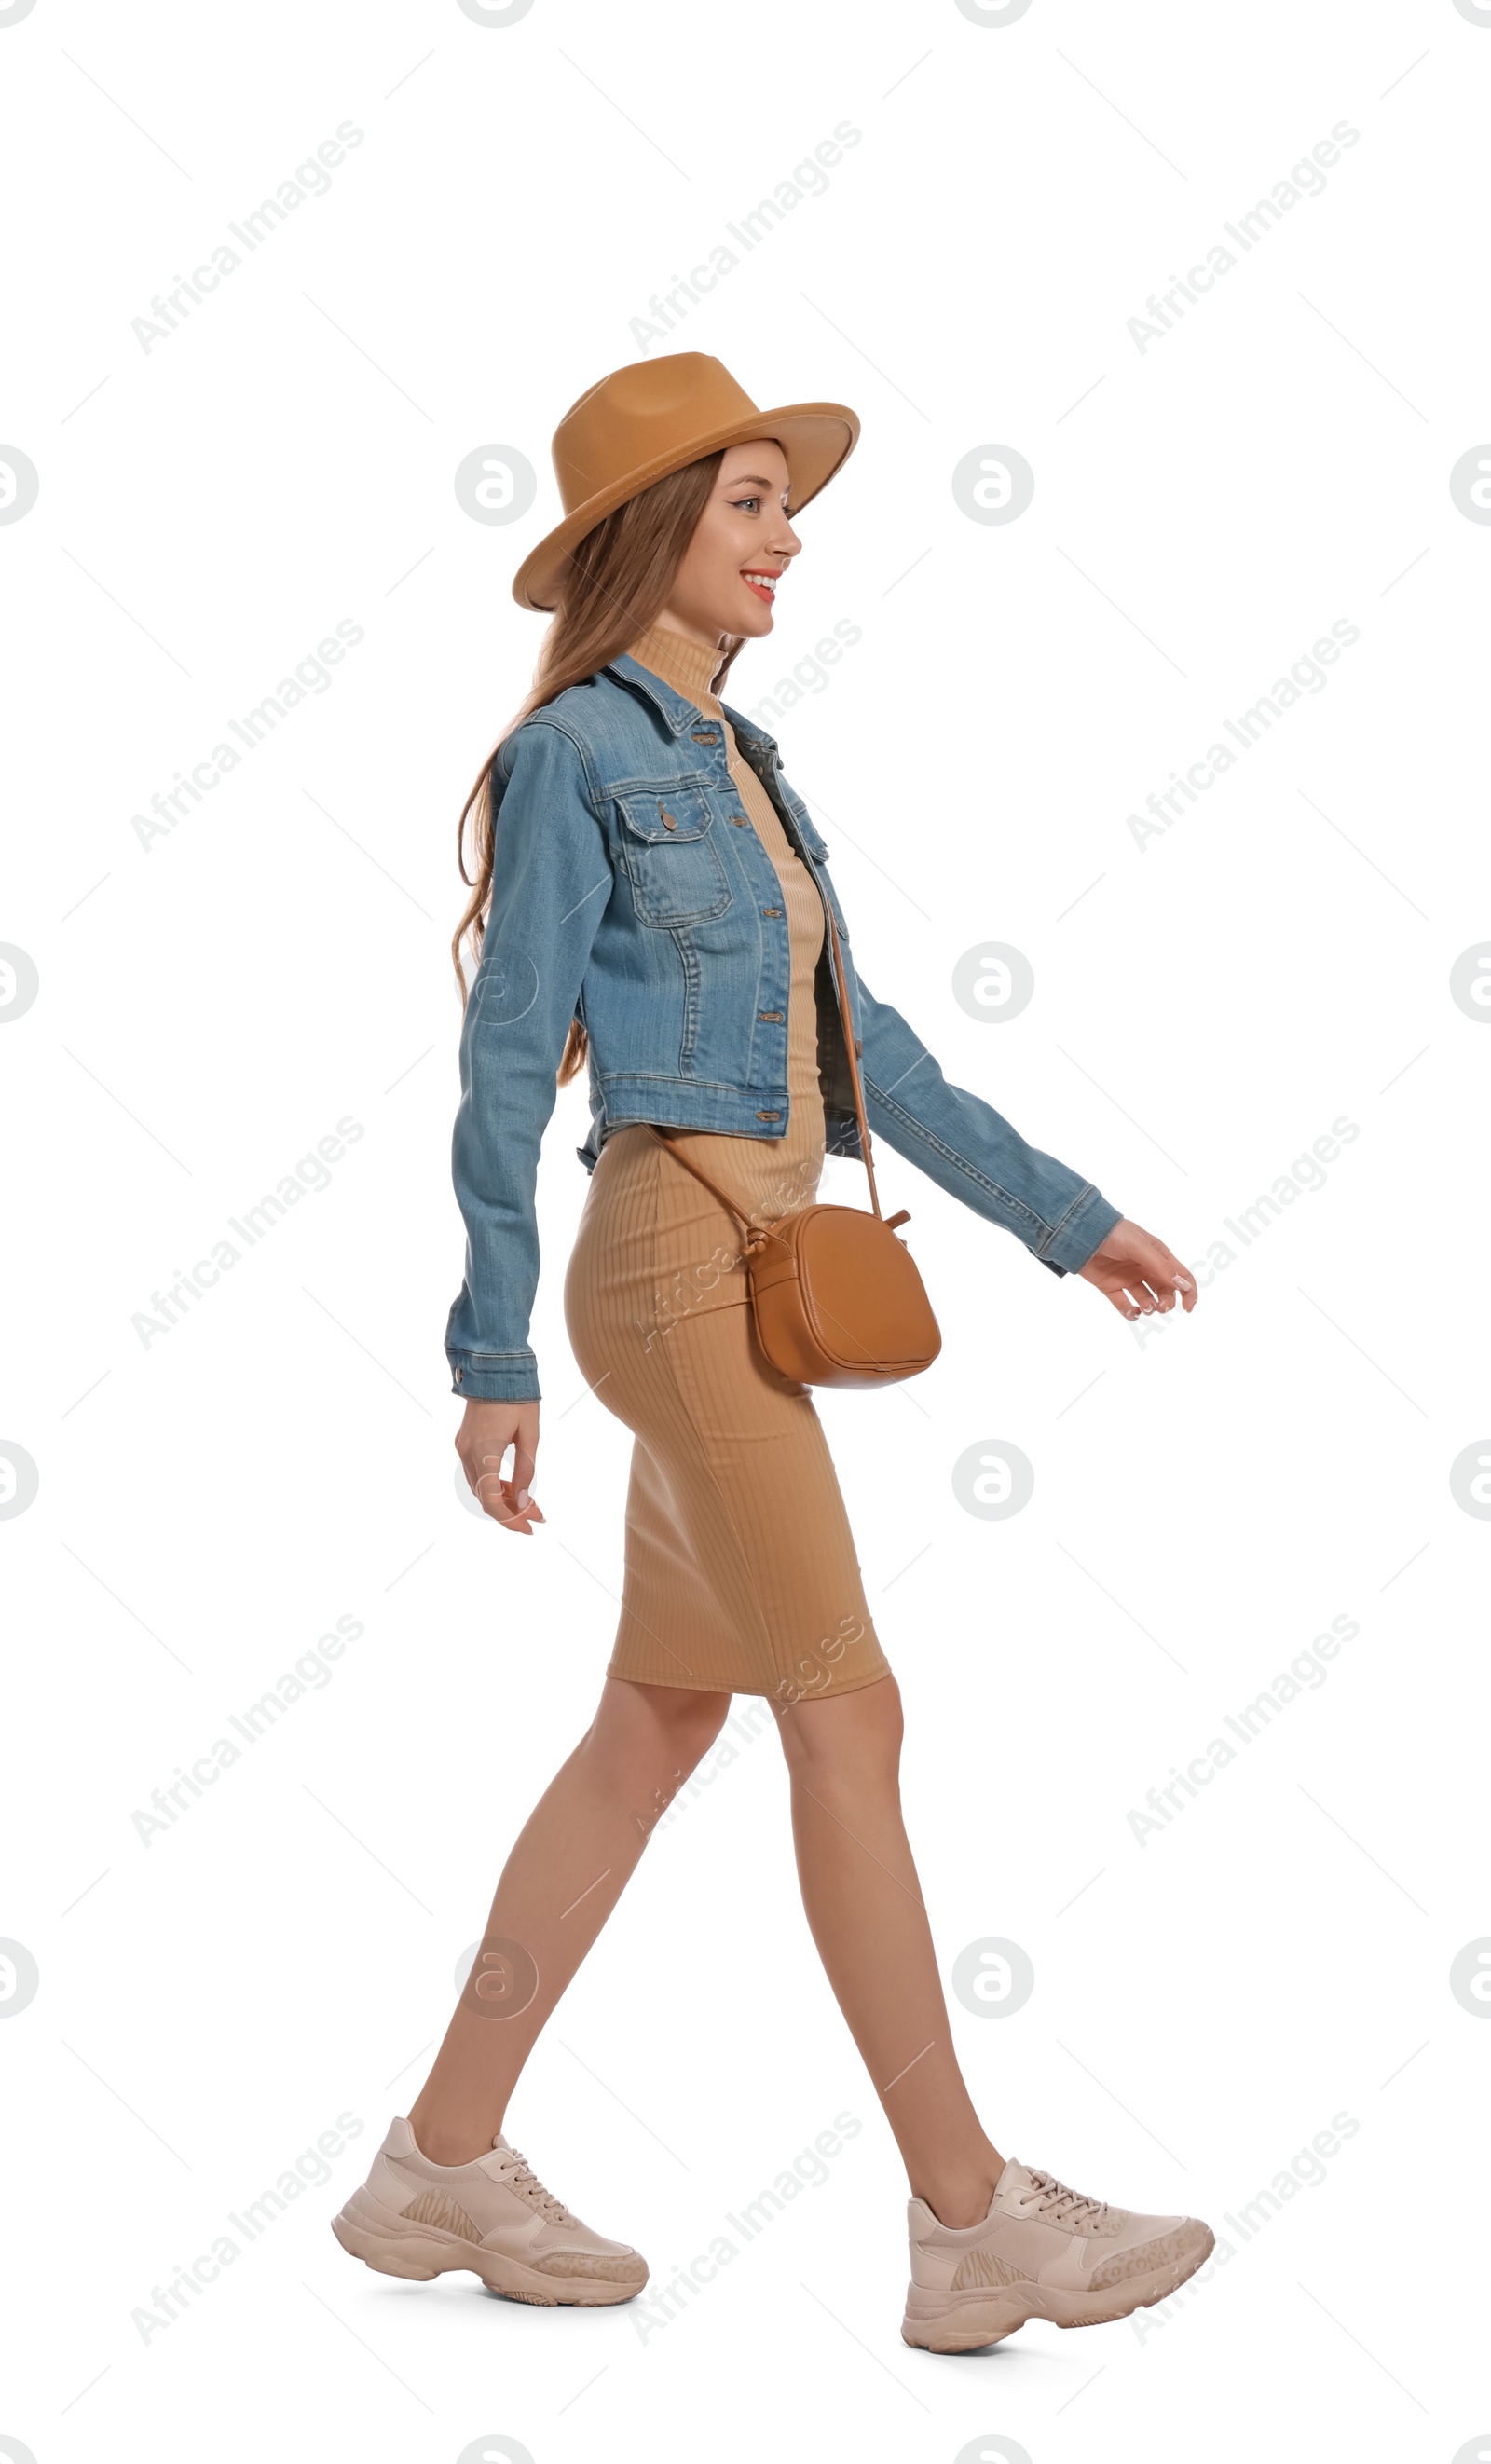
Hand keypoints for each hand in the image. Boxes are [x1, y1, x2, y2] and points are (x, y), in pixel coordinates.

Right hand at [455, 1399, 543, 1533]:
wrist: (493, 1368)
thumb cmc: (517, 1399)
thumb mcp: (530, 1436)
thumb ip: (527, 1470)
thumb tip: (526, 1501)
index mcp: (484, 1454)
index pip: (492, 1501)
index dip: (510, 1519)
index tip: (529, 1529)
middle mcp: (467, 1454)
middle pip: (486, 1497)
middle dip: (512, 1511)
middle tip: (537, 1518)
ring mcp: (463, 1448)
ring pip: (481, 1486)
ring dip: (504, 1498)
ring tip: (531, 1504)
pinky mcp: (464, 1442)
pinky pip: (478, 1472)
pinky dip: (495, 1483)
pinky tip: (515, 1488)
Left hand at [1077, 1218, 1196, 1320]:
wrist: (1080, 1233)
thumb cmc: (1113, 1233)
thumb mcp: (1139, 1246)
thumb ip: (1159, 1266)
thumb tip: (1182, 1286)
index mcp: (1158, 1255)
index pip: (1180, 1275)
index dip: (1188, 1292)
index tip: (1188, 1308)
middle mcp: (1146, 1268)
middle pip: (1165, 1291)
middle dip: (1167, 1302)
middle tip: (1160, 1306)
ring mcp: (1129, 1278)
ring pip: (1147, 1300)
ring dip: (1150, 1307)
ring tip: (1146, 1307)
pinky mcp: (1111, 1287)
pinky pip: (1125, 1305)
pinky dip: (1130, 1312)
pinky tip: (1132, 1312)